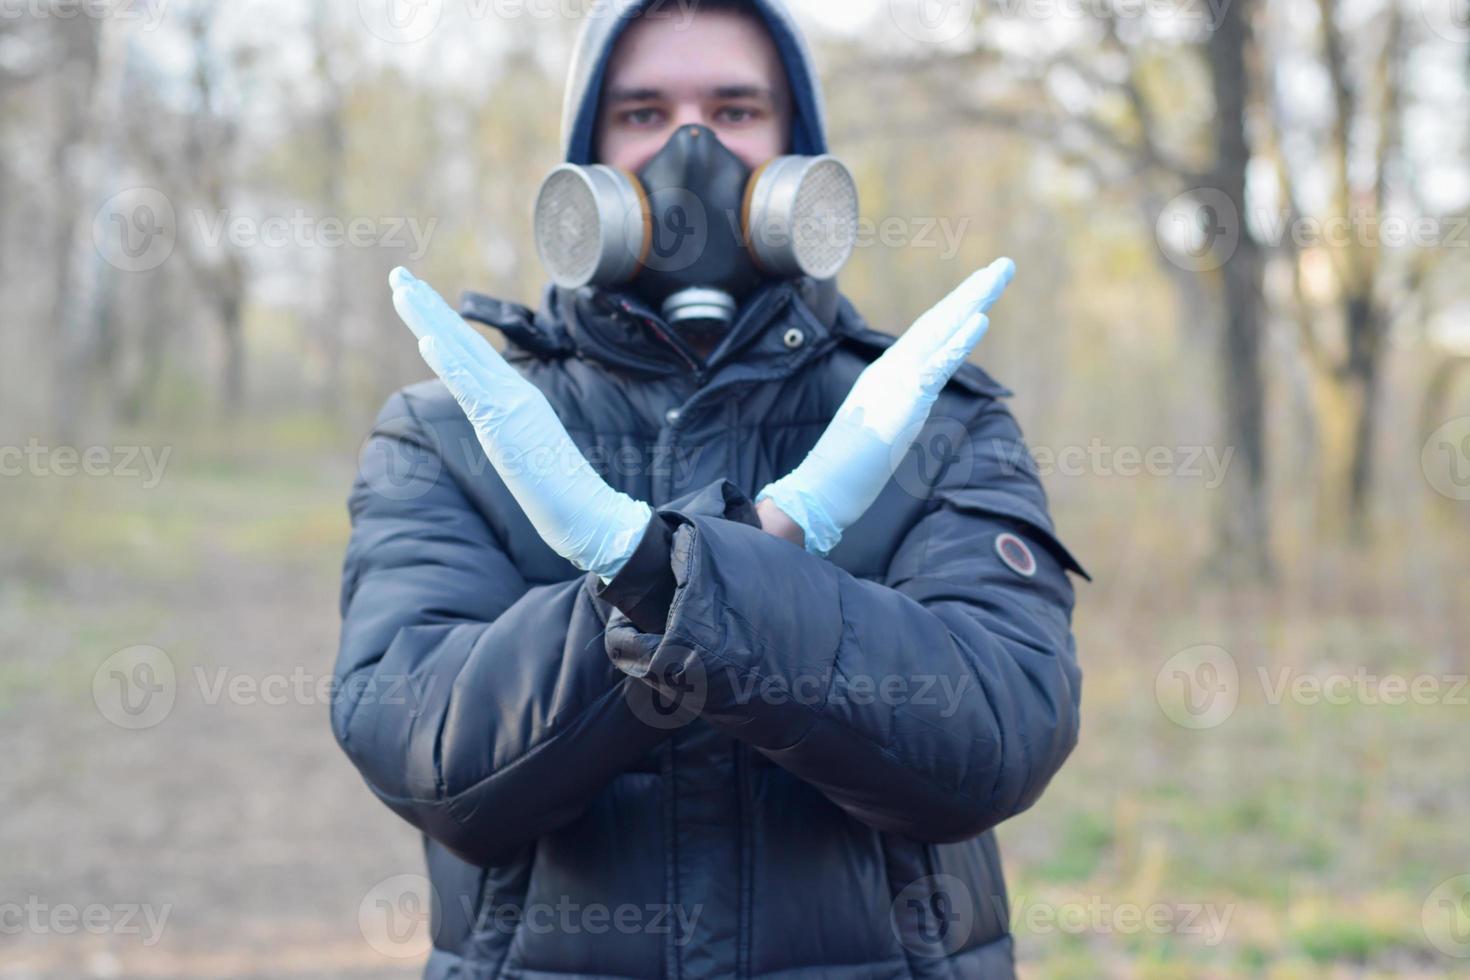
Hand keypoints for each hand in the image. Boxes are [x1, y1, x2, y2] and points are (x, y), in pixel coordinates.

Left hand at [388, 267, 652, 583]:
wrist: (589, 513)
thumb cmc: (560, 490)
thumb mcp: (525, 449)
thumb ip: (508, 429)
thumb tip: (494, 425)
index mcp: (515, 397)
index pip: (471, 353)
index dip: (442, 322)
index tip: (416, 296)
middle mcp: (512, 392)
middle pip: (463, 341)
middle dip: (427, 306)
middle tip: (397, 274)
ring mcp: (510, 405)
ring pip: (462, 354)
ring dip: (429, 319)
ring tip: (402, 290)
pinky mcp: (506, 425)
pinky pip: (471, 388)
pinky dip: (449, 361)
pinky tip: (428, 338)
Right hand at [754, 257, 1014, 555]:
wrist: (821, 489)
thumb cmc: (845, 470)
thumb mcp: (877, 431)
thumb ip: (894, 412)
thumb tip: (910, 409)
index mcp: (885, 376)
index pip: (926, 336)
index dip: (953, 311)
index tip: (979, 293)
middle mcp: (891, 370)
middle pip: (937, 322)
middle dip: (972, 293)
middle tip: (1002, 267)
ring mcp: (896, 382)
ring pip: (941, 331)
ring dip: (973, 301)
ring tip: (998, 274)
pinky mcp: (904, 400)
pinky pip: (938, 364)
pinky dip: (960, 340)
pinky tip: (981, 319)